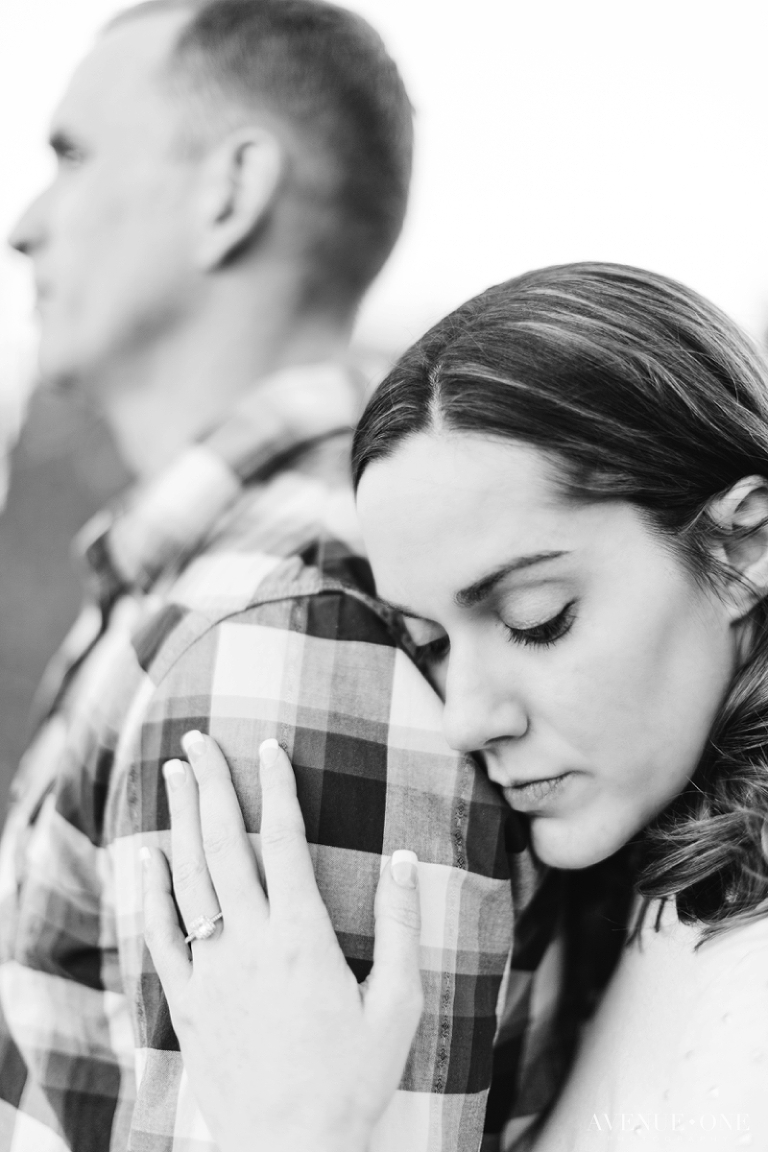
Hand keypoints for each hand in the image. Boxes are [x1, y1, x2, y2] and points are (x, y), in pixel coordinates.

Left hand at [141, 733, 423, 1151]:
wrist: (292, 1148)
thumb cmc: (353, 1080)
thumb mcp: (399, 1005)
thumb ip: (403, 928)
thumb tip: (406, 860)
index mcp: (302, 936)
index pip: (285, 841)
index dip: (277, 787)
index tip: (270, 746)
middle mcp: (249, 942)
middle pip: (224, 845)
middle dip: (213, 785)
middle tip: (199, 739)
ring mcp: (210, 970)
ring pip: (188, 878)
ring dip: (180, 819)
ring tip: (175, 773)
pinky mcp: (186, 1002)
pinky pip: (159, 935)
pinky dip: (149, 891)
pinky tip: (144, 856)